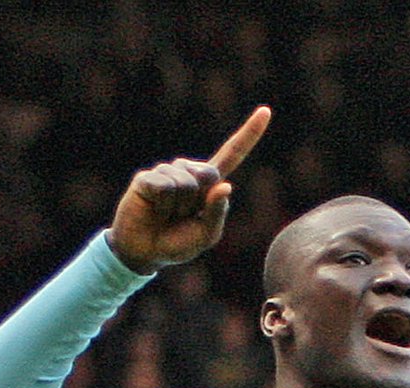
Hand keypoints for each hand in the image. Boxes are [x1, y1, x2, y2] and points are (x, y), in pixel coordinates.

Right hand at [107, 106, 270, 271]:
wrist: (144, 253)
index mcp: (208, 184)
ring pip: (185, 184)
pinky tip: (153, 209)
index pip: (231, 155)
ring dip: (178, 208)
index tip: (266, 111)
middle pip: (209, 174)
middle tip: (182, 216)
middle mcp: (189, 172)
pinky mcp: (147, 178)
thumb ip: (217, 214)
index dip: (248, 135)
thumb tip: (225, 186)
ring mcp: (167, 172)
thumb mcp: (205, 235)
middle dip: (199, 200)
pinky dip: (162, 205)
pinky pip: (164, 187)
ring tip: (165, 215)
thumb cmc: (176, 244)